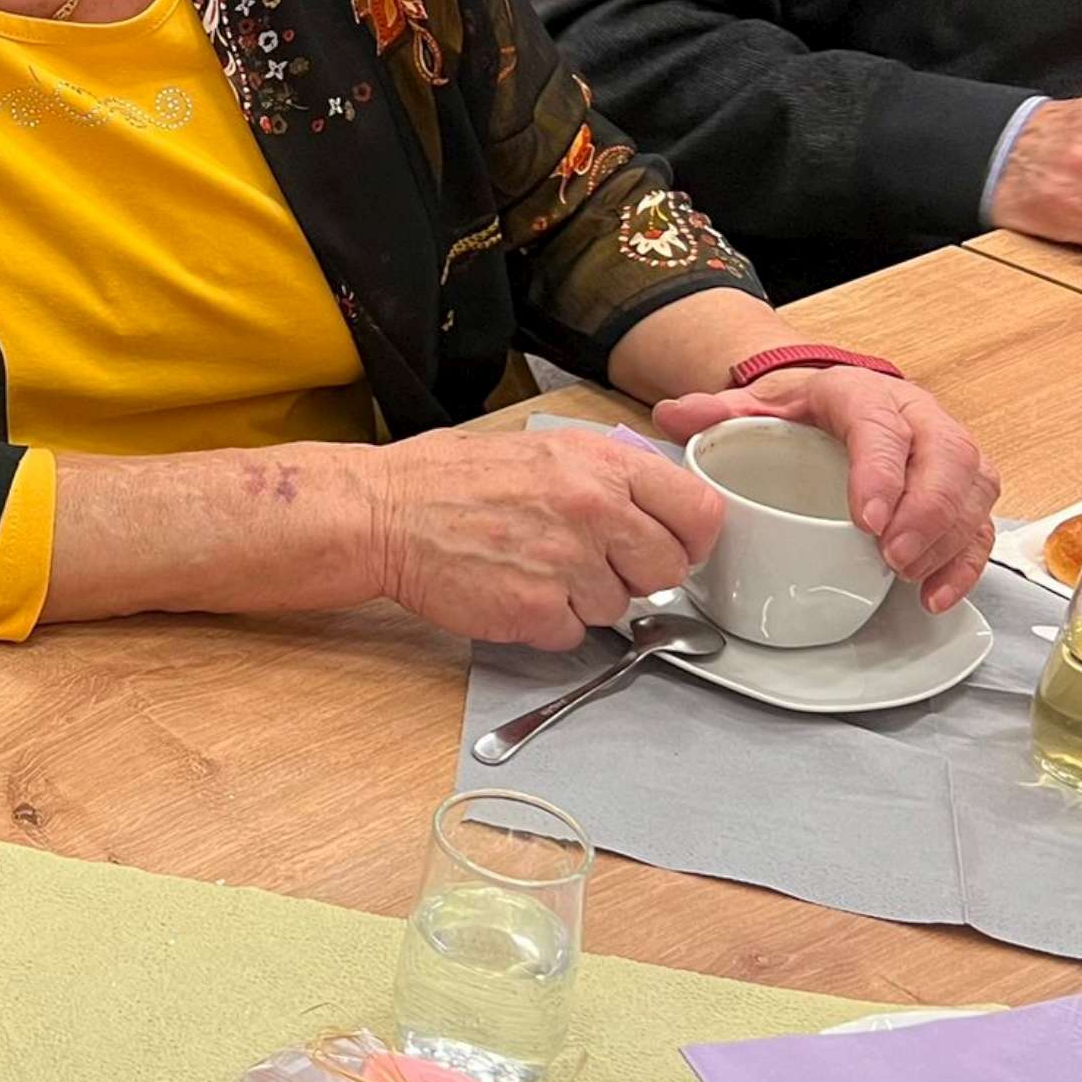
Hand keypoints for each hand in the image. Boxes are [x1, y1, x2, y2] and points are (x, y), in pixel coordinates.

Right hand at [367, 429, 726, 649]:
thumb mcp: (539, 448)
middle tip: (595, 564)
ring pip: (620, 607)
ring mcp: (566, 563)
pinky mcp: (536, 609)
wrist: (382, 513)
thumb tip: (653, 505)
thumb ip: (602, 475)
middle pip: (668, 569)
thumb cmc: (448, 479)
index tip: (674, 545)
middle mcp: (592, 510)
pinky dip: (547, 623)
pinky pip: (572, 633)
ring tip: (536, 570)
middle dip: (638, 574)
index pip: (698, 511)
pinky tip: (514, 593)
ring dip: (586, 600)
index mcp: (598, 463)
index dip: (690, 537)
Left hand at [654, 367, 999, 611]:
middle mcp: (915, 415)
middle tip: (894, 557)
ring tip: (911, 577)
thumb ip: (713, 413)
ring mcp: (946, 450)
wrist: (834, 401)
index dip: (881, 471)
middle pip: (946, 455)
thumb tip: (670, 417)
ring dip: (949, 538)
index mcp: (859, 393)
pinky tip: (937, 594)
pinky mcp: (964, 487)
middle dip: (927, 511)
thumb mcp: (754, 405)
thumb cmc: (799, 410)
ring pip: (973, 487)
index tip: (866, 519)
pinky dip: (965, 561)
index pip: (879, 425)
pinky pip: (980, 522)